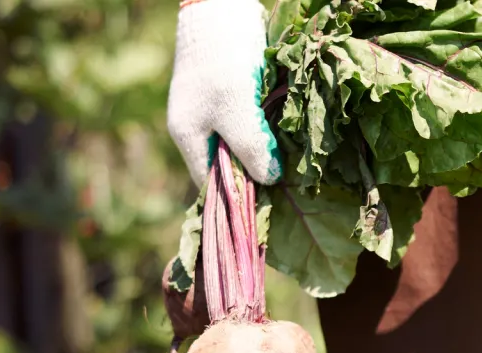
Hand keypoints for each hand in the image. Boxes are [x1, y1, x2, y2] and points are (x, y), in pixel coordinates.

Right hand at [168, 0, 281, 187]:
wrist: (222, 8)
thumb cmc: (224, 61)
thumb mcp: (239, 110)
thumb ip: (252, 148)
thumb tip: (270, 180)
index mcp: (189, 136)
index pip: (210, 183)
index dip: (237, 196)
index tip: (268, 204)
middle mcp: (199, 127)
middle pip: (228, 165)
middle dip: (255, 174)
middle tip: (287, 186)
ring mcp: (215, 110)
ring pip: (242, 144)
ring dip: (264, 153)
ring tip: (292, 166)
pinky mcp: (234, 94)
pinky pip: (251, 123)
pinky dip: (268, 131)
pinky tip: (289, 137)